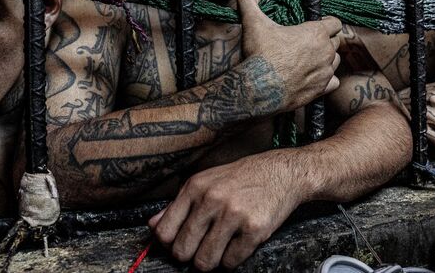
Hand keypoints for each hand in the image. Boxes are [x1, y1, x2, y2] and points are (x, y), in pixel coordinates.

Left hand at [149, 153, 301, 270]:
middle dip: (190, 256)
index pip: (164, 232)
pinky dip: (232, 259)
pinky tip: (238, 244)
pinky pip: (231, 262)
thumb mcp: (205, 182)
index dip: (170, 245)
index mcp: (195, 188)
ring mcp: (233, 215)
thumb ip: (177, 205)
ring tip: (220, 248)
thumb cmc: (241, 178)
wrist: (282, 172)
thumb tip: (152, 226)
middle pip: (182, 251)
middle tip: (202, 249)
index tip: (180, 244)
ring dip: (211, 261)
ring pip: (204, 262)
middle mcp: (212, 200)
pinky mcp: (254, 229)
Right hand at [238, 0, 340, 112]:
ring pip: (335, 61)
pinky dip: (326, 79)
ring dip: (327, 59)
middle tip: (309, 42)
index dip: (327, 22)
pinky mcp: (322, 89)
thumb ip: (250, 5)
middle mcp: (326, 52)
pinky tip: (314, 77)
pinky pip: (333, 81)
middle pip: (336, 42)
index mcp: (316, 33)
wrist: (260, 87)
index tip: (318, 24)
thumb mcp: (253, 24)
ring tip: (311, 59)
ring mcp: (325, 72)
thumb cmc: (261, 54)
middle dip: (326, 40)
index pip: (335, 23)